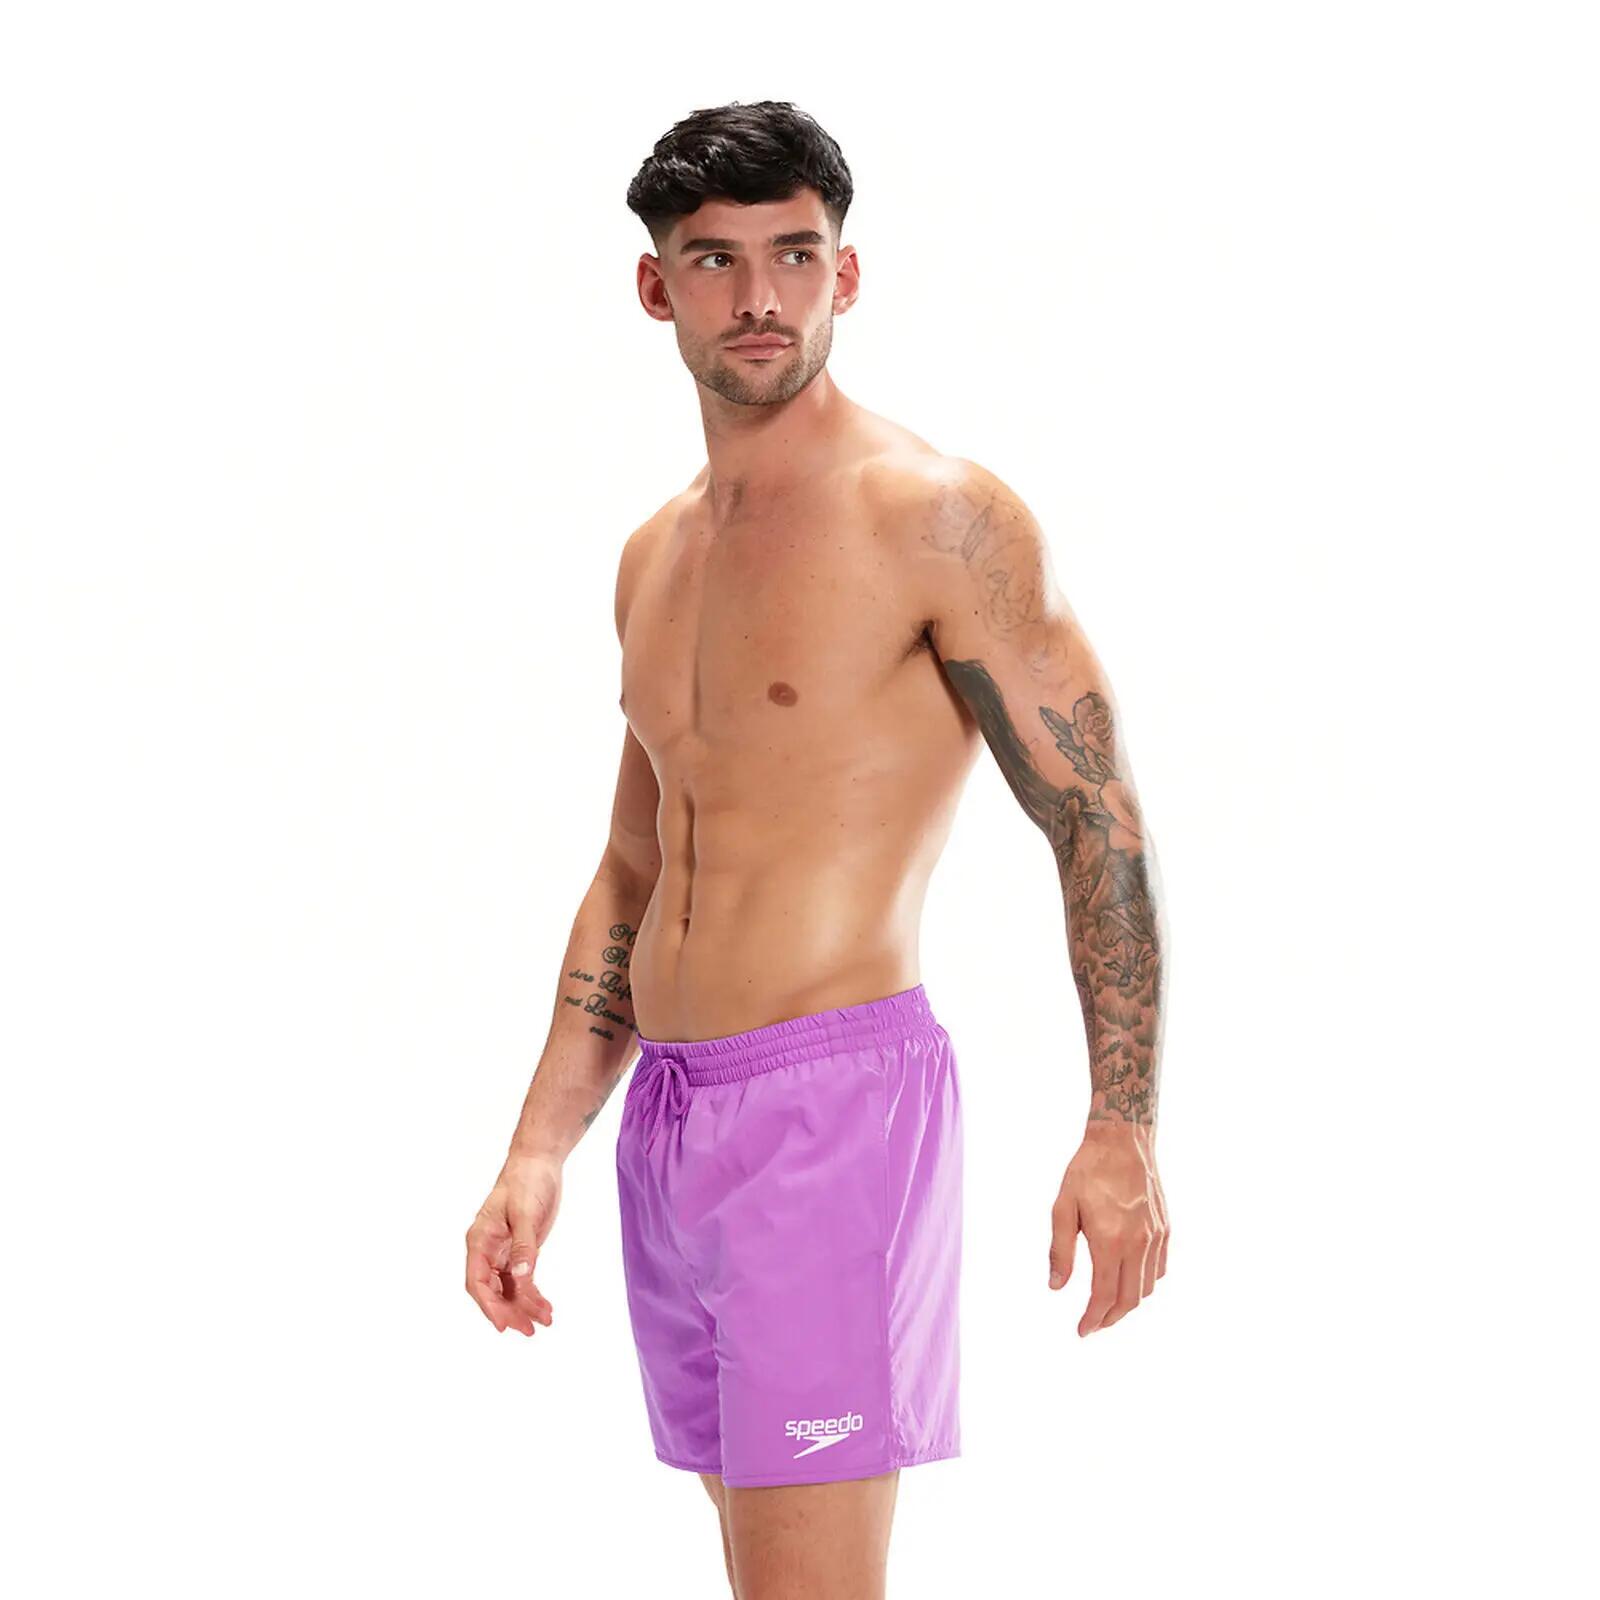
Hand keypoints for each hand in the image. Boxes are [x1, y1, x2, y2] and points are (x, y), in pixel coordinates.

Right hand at [465, 1153, 561, 1335]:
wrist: (539, 1162)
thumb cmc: (526, 1181)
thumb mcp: (525, 1213)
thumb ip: (524, 1246)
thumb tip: (521, 1277)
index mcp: (480, 1239)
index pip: (477, 1281)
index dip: (488, 1306)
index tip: (503, 1325)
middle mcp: (487, 1249)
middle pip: (492, 1290)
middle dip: (509, 1311)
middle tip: (530, 1329)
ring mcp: (503, 1251)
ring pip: (507, 1288)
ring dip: (523, 1306)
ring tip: (544, 1321)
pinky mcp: (520, 1250)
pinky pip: (521, 1280)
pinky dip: (532, 1293)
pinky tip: (545, 1307)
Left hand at [1048, 1126, 1168, 1335]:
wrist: (1123, 1140)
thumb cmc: (1088, 1171)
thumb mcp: (1063, 1208)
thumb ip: (1060, 1251)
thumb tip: (1056, 1287)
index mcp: (1110, 1241)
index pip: (1103, 1296)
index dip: (1093, 1319)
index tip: (1082, 1331)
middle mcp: (1138, 1244)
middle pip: (1129, 1300)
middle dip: (1110, 1319)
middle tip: (1093, 1325)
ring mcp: (1155, 1238)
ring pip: (1148, 1288)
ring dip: (1128, 1304)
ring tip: (1108, 1306)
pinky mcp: (1165, 1229)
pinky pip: (1159, 1269)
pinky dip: (1146, 1284)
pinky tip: (1129, 1280)